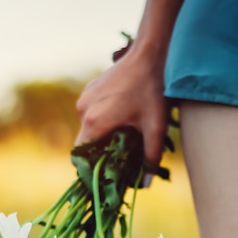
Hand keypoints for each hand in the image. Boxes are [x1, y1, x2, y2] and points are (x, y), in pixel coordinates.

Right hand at [76, 42, 169, 168]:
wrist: (150, 52)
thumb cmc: (153, 90)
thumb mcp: (156, 127)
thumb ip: (150, 157)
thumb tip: (145, 184)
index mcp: (94, 122)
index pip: (82, 157)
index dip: (91, 169)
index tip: (104, 176)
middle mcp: (83, 110)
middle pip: (84, 144)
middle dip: (99, 154)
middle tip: (119, 161)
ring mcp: (85, 98)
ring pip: (87, 129)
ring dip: (101, 137)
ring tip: (123, 139)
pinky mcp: (90, 90)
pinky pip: (91, 114)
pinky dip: (102, 122)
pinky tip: (121, 120)